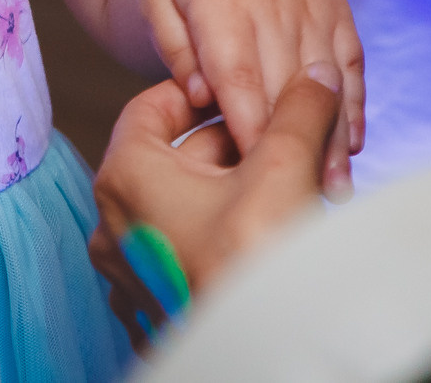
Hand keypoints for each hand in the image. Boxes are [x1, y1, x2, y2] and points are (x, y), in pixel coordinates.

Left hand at [89, 74, 342, 350]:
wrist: (262, 355)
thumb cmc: (256, 265)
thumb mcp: (285, 168)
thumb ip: (298, 111)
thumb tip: (316, 75)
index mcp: (125, 178)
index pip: (152, 108)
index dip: (201, 94)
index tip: (239, 93)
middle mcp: (114, 224)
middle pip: (176, 160)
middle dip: (236, 149)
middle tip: (284, 143)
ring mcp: (131, 271)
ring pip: (184, 210)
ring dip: (234, 194)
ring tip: (290, 192)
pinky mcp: (152, 307)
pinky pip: (183, 254)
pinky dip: (220, 239)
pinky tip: (267, 238)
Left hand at [137, 0, 362, 178]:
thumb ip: (174, 42)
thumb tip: (195, 95)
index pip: (236, 69)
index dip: (247, 120)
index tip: (253, 172)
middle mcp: (273, 1)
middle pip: (284, 84)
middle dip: (289, 146)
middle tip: (290, 207)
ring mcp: (312, 5)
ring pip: (324, 81)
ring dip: (329, 139)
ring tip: (328, 196)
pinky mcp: (338, 10)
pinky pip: (350, 64)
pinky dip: (352, 106)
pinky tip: (349, 149)